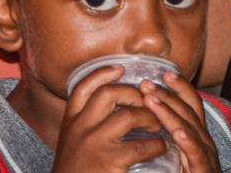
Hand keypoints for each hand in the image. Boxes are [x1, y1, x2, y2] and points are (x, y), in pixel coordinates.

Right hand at [52, 65, 173, 172]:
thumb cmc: (75, 170)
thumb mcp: (72, 141)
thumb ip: (86, 124)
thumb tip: (113, 108)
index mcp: (70, 121)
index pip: (83, 87)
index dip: (103, 73)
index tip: (120, 68)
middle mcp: (80, 127)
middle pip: (107, 94)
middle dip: (131, 92)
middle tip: (146, 99)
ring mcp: (95, 143)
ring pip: (127, 116)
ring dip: (148, 116)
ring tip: (158, 123)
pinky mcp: (110, 160)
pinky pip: (141, 146)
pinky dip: (156, 144)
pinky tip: (161, 147)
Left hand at [141, 76, 216, 172]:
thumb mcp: (176, 151)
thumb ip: (167, 134)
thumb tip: (144, 115)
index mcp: (196, 133)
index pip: (190, 104)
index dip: (179, 87)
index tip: (163, 72)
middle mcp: (204, 140)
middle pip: (187, 111)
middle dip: (166, 95)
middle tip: (145, 83)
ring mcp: (205, 155)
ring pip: (189, 128)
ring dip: (170, 112)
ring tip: (151, 100)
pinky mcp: (203, 169)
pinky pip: (196, 154)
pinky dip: (188, 142)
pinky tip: (178, 133)